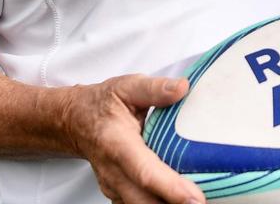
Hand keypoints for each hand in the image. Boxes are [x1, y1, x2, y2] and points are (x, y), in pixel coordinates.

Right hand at [60, 75, 205, 203]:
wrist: (76, 120)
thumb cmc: (103, 103)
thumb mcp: (128, 87)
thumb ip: (155, 89)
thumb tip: (182, 88)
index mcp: (117, 143)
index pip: (145, 172)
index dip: (170, 187)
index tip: (195, 197)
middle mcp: (113, 171)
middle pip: (144, 200)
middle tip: (204, 203)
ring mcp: (113, 186)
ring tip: (195, 201)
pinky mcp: (118, 193)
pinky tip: (178, 199)